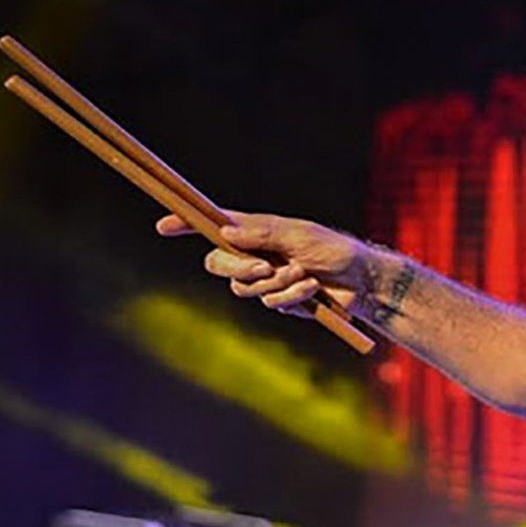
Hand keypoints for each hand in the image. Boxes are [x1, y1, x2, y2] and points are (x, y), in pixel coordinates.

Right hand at [156, 211, 368, 315]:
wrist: (361, 281)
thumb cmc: (334, 250)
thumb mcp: (300, 235)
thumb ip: (263, 234)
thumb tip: (225, 232)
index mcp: (257, 231)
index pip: (215, 226)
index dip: (188, 224)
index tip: (164, 225)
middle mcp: (256, 254)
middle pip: (218, 264)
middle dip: (238, 269)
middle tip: (265, 267)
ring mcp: (266, 279)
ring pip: (243, 289)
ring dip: (275, 283)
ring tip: (304, 274)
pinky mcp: (280, 300)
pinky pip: (269, 302)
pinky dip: (291, 295)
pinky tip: (311, 288)